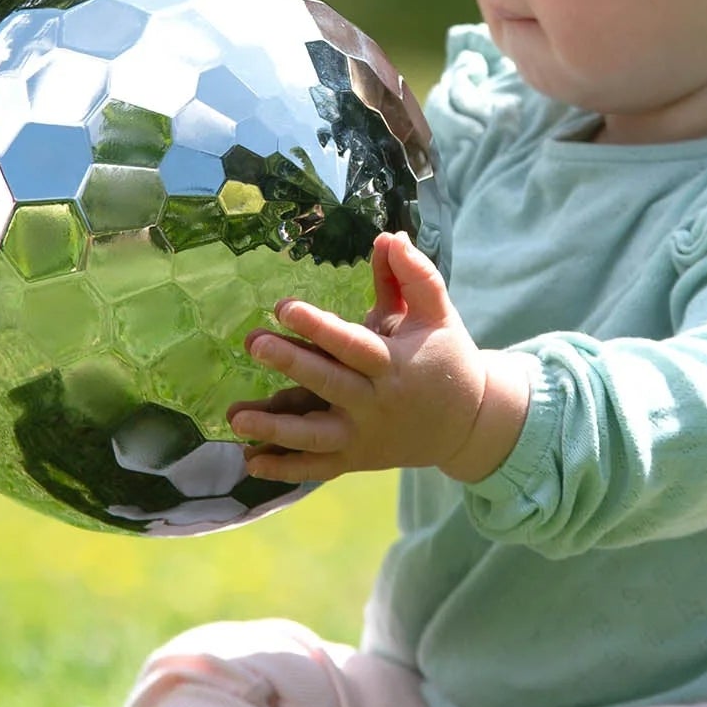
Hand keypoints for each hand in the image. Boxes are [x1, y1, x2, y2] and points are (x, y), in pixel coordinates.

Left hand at [231, 231, 529, 483]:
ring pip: (316, 436)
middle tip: (254, 343)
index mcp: (394, 363)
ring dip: (276, 430)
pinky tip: (249, 463)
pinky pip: (317, 468)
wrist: (470, 422)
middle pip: (328, 384)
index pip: (352, 344)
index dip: (318, 326)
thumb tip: (388, 237)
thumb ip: (412, 275)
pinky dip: (285, 469)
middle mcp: (376, 402)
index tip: (283, 307)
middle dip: (290, 364)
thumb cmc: (446, 357)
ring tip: (237, 418)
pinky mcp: (356, 457)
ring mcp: (364, 435)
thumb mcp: (437, 313)